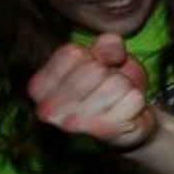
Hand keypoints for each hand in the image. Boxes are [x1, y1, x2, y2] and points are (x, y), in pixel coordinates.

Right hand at [28, 34, 155, 148]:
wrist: (127, 123)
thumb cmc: (107, 86)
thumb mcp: (104, 59)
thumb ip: (106, 45)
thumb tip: (110, 40)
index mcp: (38, 87)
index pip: (71, 54)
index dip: (91, 56)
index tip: (93, 68)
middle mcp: (49, 109)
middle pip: (94, 70)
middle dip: (109, 72)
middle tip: (107, 84)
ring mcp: (75, 124)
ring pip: (117, 84)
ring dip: (124, 86)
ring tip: (116, 98)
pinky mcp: (104, 132)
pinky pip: (134, 99)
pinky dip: (136, 100)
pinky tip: (125, 110)